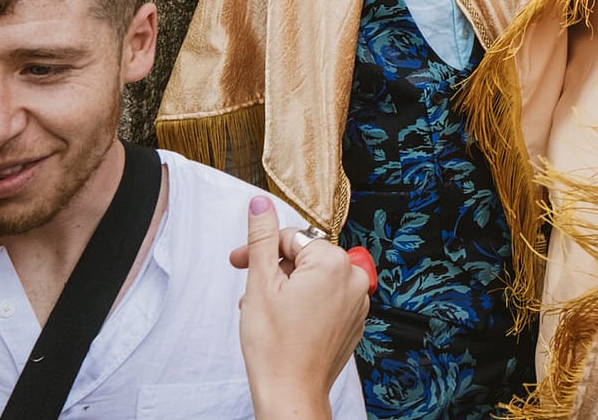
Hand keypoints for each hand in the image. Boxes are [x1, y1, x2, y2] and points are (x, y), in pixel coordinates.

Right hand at [235, 198, 370, 414]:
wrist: (291, 393)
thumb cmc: (274, 346)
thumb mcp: (260, 283)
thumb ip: (263, 238)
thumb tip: (261, 204)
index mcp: (334, 262)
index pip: (292, 238)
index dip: (261, 249)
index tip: (239, 262)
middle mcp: (354, 278)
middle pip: (305, 257)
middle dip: (274, 270)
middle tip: (249, 292)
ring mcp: (358, 302)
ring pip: (314, 278)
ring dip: (287, 287)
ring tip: (263, 310)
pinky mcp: (354, 321)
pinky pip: (327, 299)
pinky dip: (305, 303)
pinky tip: (284, 322)